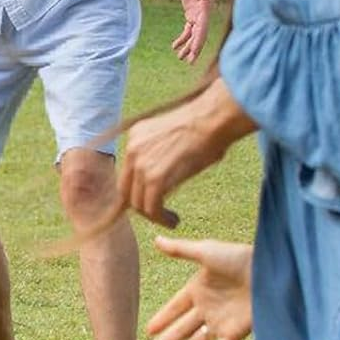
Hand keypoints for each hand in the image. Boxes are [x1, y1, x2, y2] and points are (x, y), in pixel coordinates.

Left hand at [118, 107, 217, 225]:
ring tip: (170, 220)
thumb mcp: (173, 136)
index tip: (148, 201)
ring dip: (154, 216)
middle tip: (159, 213)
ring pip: (137, 202)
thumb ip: (160, 154)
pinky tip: (174, 220)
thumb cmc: (206, 126)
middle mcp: (132, 149)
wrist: (213, 119)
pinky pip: (151, 207)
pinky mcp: (155, 177)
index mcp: (135, 136)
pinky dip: (162, 218)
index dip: (135, 190)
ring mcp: (141, 164)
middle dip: (141, 206)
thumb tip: (166, 174)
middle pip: (126, 190)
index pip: (126, 172)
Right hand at [143, 236, 252, 339]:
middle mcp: (207, 308)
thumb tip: (155, 239)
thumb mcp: (206, 252)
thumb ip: (181, 250)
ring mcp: (220, 322)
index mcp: (197, 289)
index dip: (161, 320)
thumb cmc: (239, 257)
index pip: (174, 308)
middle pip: (180, 330)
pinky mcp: (235, 333)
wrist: (270, 270)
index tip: (147, 332)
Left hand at [172, 0, 213, 63]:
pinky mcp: (191, 13)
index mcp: (205, 9)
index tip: (193, 54)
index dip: (198, 42)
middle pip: (199, 35)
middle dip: (194, 49)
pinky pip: (188, 29)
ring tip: (180, 58)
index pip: (202, 29)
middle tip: (188, 62)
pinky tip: (175, 46)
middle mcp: (203, 14)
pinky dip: (182, 38)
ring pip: (193, 34)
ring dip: (187, 46)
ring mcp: (197, 14)